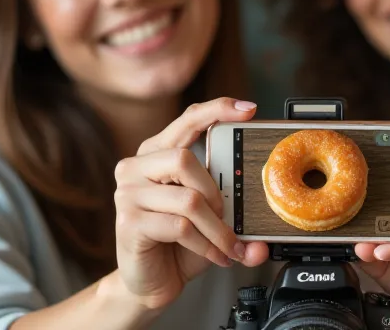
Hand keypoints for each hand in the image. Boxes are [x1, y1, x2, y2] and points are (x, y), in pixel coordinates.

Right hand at [113, 97, 269, 311]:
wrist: (152, 281)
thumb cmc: (180, 244)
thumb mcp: (212, 222)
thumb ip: (238, 222)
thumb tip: (261, 244)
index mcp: (157, 154)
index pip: (187, 120)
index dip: (217, 110)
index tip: (248, 109)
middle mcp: (136, 167)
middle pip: (183, 159)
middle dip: (215, 191)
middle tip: (227, 215)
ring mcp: (128, 194)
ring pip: (187, 200)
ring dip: (217, 229)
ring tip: (228, 245)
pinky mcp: (128, 222)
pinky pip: (179, 227)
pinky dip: (206, 244)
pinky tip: (215, 256)